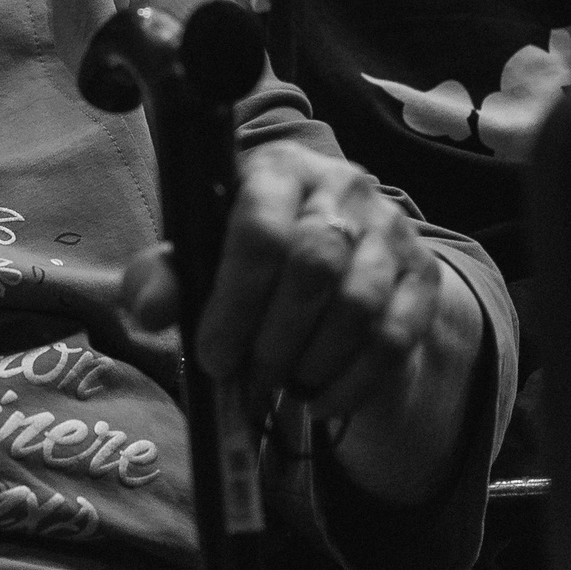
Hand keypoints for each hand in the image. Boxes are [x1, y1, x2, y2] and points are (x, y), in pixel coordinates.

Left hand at [125, 140, 479, 447]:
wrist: (333, 268)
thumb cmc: (248, 261)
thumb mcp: (200, 259)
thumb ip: (166, 279)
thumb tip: (148, 311)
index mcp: (279, 169)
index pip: (262, 228)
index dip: (235, 301)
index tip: (214, 354)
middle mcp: (343, 185)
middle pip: (314, 265)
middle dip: (273, 339)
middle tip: (247, 380)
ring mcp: (391, 228)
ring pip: (358, 304)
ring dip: (311, 362)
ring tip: (280, 385)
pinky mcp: (422, 274)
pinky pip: (394, 338)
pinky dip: (351, 383)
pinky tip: (318, 400)